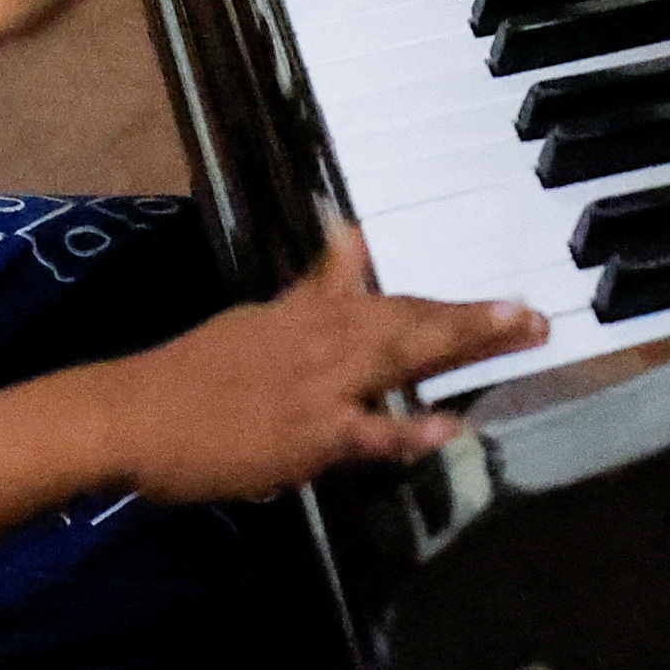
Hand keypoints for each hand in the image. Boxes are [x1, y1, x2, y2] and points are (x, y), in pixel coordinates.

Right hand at [99, 229, 544, 497]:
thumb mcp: (256, 318)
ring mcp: (316, 387)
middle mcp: (320, 341)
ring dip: (461, 344)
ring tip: (518, 335)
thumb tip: (350, 233)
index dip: (446, 303)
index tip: (503, 300)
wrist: (133, 414)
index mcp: (306, 315)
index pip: (388, 302)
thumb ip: (313, 285)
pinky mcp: (304, 435)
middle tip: (537, 317)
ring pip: (400, 358)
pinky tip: (448, 425)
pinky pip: (365, 431)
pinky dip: (407, 429)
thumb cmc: (189, 373)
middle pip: (409, 322)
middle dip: (476, 319)